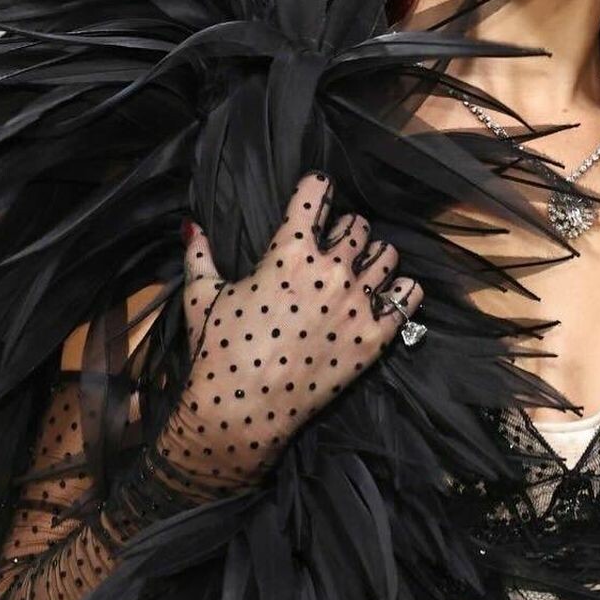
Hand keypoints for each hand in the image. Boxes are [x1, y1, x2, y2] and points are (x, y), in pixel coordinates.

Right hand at [156, 171, 423, 495]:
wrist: (241, 411)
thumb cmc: (218, 351)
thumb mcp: (202, 297)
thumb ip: (199, 255)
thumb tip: (191, 225)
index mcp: (288, 252)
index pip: (315, 195)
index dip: (317, 188)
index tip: (318, 191)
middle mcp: (330, 270)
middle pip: (357, 226)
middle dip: (347, 229)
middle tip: (337, 242)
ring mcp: (357, 304)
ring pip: (387, 256)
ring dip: (376, 255)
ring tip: (365, 266)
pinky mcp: (375, 338)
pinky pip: (408, 297)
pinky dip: (403, 290)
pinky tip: (392, 293)